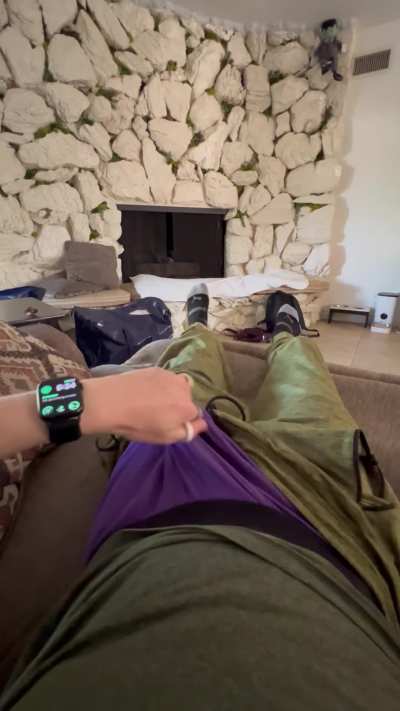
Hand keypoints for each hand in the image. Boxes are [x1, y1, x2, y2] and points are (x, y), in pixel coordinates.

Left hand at [82, 368, 207, 444]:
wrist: (110, 401)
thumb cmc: (138, 424)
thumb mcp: (164, 437)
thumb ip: (187, 431)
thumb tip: (201, 424)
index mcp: (188, 408)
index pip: (195, 415)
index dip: (183, 421)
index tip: (168, 424)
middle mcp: (184, 388)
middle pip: (187, 400)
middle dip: (178, 406)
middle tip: (157, 414)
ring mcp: (170, 375)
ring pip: (176, 387)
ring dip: (169, 394)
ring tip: (150, 402)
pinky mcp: (156, 368)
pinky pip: (165, 379)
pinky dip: (159, 385)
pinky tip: (144, 391)